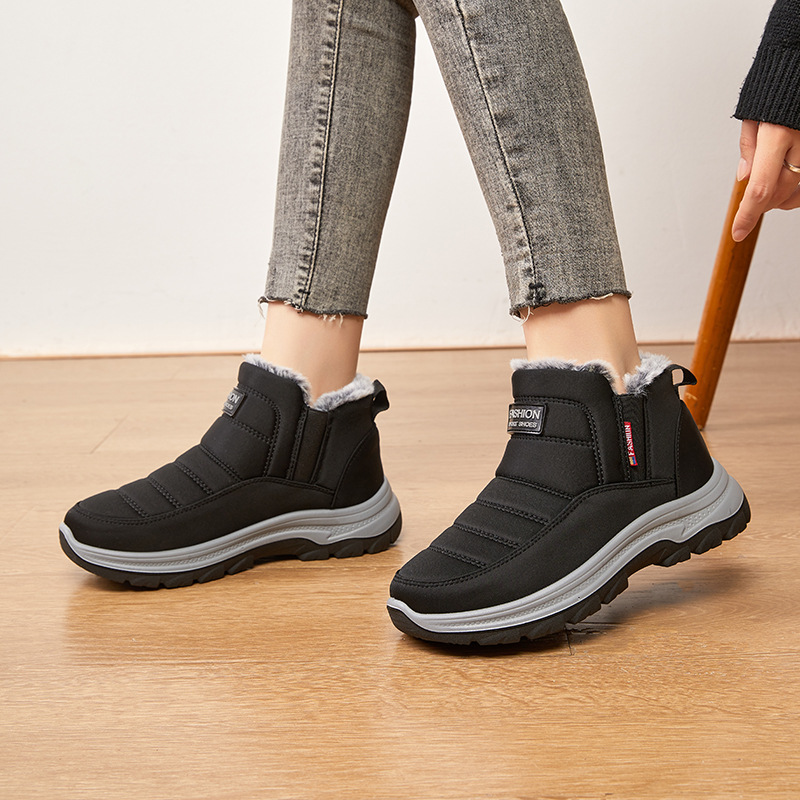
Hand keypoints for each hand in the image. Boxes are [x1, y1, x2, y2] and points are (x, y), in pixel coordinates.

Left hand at [732, 120, 799, 241]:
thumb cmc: (779, 82)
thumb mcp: (753, 114)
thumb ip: (750, 148)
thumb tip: (745, 177)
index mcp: (777, 134)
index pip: (759, 188)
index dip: (747, 215)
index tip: (738, 231)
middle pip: (780, 193)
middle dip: (762, 206)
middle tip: (750, 208)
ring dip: (782, 199)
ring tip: (769, 193)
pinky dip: (798, 188)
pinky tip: (789, 184)